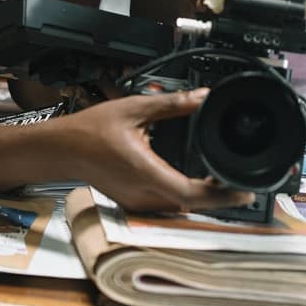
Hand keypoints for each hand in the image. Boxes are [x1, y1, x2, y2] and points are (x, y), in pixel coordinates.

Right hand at [69, 88, 254, 212]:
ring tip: (221, 181)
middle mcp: (142, 193)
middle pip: (190, 205)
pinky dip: (184, 196)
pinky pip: (166, 205)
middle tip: (239, 183)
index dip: (220, 196)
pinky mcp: (134, 203)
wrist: (63, 149)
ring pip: (179, 207)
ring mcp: (137, 202)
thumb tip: (201, 97)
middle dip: (218, 196)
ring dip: (202, 197)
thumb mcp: (135, 108)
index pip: (190, 194)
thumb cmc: (91, 130)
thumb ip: (172, 104)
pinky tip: (195, 183)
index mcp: (145, 171)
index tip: (242, 190)